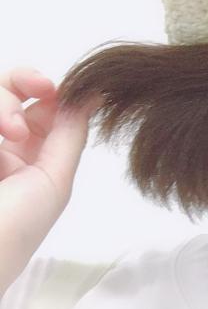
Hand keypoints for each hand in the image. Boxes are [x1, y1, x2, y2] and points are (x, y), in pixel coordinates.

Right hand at [0, 66, 100, 293]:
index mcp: (25, 158)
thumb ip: (72, 133)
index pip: (38, 107)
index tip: (55, 88)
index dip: (48, 91)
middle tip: (40, 87)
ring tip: (9, 131)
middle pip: (7, 91)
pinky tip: (1, 138)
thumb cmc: (16, 228)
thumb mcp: (54, 179)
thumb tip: (97, 93)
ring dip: (2, 103)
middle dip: (21, 81)